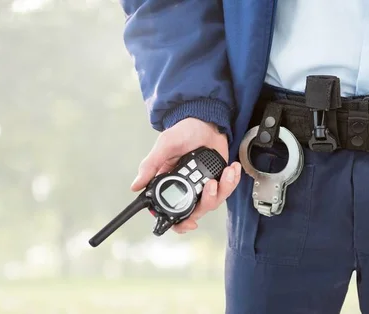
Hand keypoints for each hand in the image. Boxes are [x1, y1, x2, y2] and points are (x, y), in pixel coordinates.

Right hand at [131, 117, 241, 233]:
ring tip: (225, 173)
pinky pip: (228, 188)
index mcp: (170, 182)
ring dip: (222, 189)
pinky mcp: (219, 178)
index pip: (171, 210)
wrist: (206, 120)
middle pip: (196, 210)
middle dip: (207, 201)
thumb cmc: (184, 131)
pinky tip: (232, 168)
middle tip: (210, 186)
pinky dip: (232, 181)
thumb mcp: (165, 146)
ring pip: (214, 201)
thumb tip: (135, 186)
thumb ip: (151, 165)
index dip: (179, 222)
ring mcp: (204, 184)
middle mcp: (187, 187)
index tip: (188, 223)